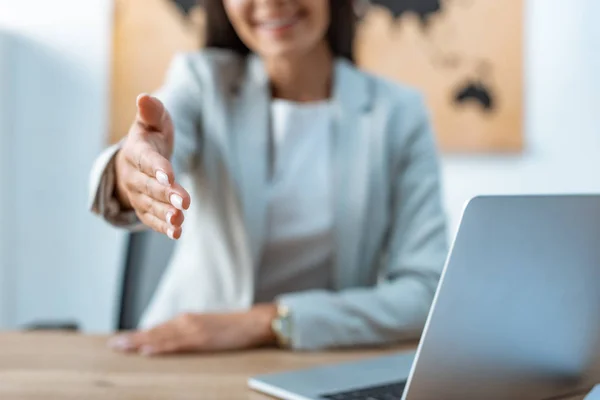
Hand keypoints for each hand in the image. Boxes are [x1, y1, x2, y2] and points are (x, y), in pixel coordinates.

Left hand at [108, 304, 277, 355]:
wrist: (253, 322)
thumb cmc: (233, 327)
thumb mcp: (207, 328)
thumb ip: (189, 333)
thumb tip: (172, 341)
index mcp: (187, 320)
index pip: (157, 329)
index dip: (139, 335)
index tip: (122, 340)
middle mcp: (186, 322)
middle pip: (154, 332)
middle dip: (133, 339)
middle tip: (114, 345)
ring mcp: (193, 329)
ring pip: (161, 337)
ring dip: (140, 342)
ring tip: (123, 347)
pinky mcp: (201, 339)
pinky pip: (177, 344)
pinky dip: (161, 346)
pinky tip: (148, 350)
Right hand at [114, 93, 190, 239]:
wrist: (138, 159)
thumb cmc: (151, 137)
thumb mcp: (153, 122)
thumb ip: (152, 111)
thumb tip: (144, 97)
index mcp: (136, 151)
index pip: (145, 160)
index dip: (157, 168)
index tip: (169, 175)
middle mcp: (133, 175)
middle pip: (149, 186)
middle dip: (165, 194)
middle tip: (184, 201)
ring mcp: (137, 194)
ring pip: (150, 205)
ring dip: (165, 214)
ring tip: (179, 220)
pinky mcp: (144, 209)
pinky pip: (151, 219)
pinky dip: (163, 227)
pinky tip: (176, 231)